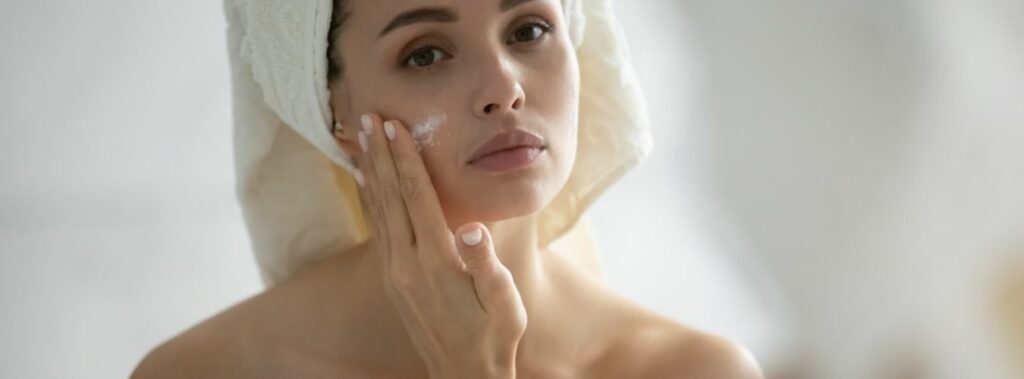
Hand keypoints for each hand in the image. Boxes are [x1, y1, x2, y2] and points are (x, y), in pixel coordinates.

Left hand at [339, 113, 526, 378]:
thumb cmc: (494, 335)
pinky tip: (367, 183)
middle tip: (368, 118)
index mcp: (436, 261)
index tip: (394, 126)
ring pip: (378, 210)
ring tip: (360, 140)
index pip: (417, 197)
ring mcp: (395, 273)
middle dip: (380, 154)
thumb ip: (485, 263)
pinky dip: (371, 200)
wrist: (465, 375)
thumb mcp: (503, 301)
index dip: (405, 159)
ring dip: (371, 171)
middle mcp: (407, 264)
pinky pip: (378, 229)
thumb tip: (471, 226)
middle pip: (390, 196)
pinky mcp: (393, 280)